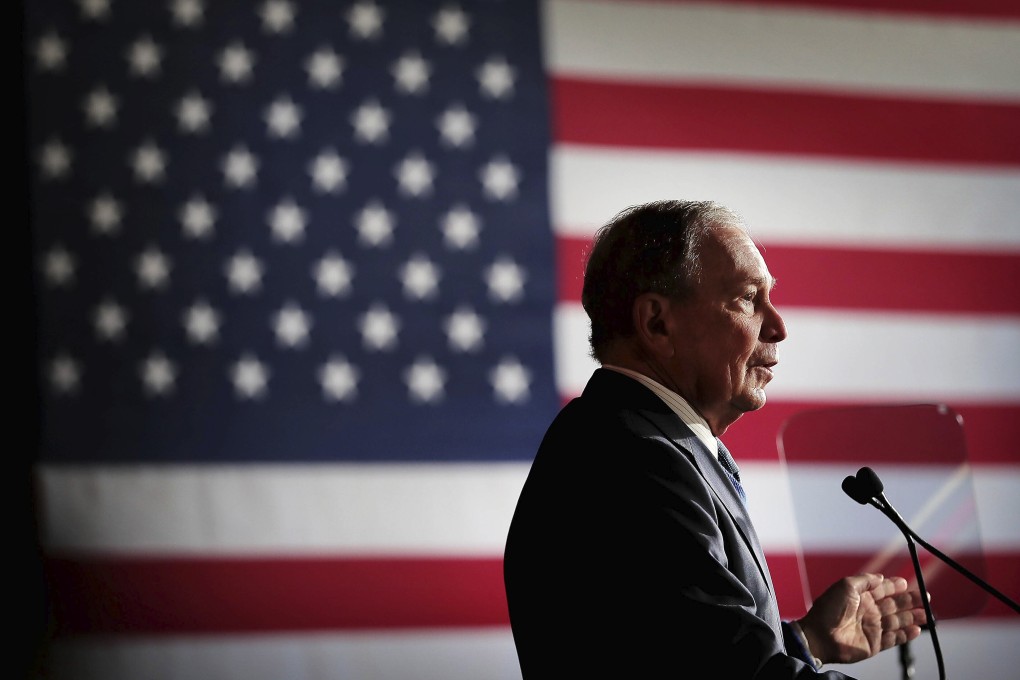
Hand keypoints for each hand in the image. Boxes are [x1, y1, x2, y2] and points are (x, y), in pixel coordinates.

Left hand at [797, 573, 927, 664]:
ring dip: (912, 617)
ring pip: (897, 621)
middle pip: (893, 605)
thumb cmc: (828, 609)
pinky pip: (894, 639)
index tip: (907, 582)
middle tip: (925, 596)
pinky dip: (906, 635)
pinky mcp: (874, 644)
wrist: (820, 636)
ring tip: (926, 614)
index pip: (881, 589)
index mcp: (860, 597)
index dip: (894, 586)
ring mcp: (871, 628)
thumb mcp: (845, 586)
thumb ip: (864, 580)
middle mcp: (868, 611)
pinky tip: (917, 630)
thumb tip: (880, 577)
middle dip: (909, 601)